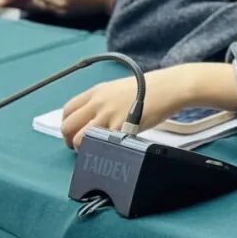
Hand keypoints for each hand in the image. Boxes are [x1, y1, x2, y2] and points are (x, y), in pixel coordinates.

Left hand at [61, 65, 192, 148]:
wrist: (169, 88)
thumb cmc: (148, 89)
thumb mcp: (118, 89)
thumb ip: (101, 102)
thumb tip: (88, 120)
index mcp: (97, 92)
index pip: (68, 110)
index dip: (67, 125)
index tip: (73, 132)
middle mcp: (99, 103)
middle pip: (68, 126)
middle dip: (69, 140)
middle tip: (79, 146)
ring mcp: (109, 115)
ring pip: (79, 139)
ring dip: (83, 147)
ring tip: (94, 149)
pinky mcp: (121, 128)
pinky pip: (101, 144)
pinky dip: (102, 149)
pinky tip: (110, 148)